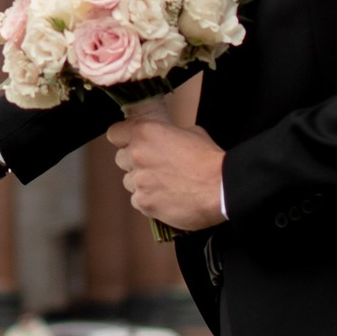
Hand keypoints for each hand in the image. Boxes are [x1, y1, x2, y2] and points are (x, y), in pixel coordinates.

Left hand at [109, 109, 224, 231]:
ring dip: (142, 183)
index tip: (132, 143)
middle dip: (135, 162)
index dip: (124, 139)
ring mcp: (139, 181)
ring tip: (164, 185)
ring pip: (129, 182)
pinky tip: (167, 198)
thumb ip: (168, 135)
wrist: (221, 188)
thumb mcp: (191, 133)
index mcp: (145, 132)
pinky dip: (149, 200)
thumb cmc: (209, 159)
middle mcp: (137, 155)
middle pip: (121, 159)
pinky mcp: (144, 203)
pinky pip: (138, 201)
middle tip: (155, 166)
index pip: (115, 133)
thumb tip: (166, 140)